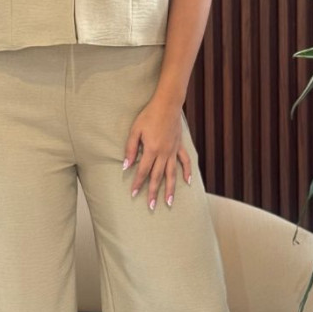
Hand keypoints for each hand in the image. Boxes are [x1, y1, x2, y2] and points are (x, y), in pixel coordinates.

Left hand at [123, 94, 193, 210]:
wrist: (167, 104)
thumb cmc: (148, 116)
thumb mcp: (135, 130)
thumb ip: (130, 148)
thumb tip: (126, 165)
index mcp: (151, 150)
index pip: (143, 171)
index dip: (138, 183)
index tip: (134, 194)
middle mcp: (163, 153)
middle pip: (157, 177)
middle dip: (153, 192)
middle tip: (151, 207)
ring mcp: (173, 151)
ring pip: (172, 174)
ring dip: (170, 189)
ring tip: (169, 202)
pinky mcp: (179, 146)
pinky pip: (185, 161)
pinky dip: (187, 172)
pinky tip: (187, 182)